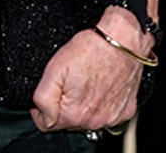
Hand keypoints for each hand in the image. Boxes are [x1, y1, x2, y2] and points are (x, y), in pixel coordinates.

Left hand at [28, 8, 147, 133]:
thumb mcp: (54, 69)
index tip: (46, 94)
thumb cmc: (91, 50)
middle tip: (68, 82)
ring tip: (85, 82)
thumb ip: (43, 98)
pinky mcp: (126, 110)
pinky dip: (101, 103)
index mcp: (75, 114)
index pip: (47, 124)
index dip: (40, 108)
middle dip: (63, 105)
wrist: (122, 42)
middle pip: (68, 122)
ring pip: (87, 119)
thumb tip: (43, 117)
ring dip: (82, 105)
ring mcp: (112, 117)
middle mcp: (95, 121)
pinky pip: (107, 113)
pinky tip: (100, 86)